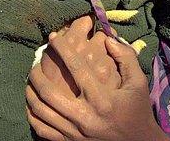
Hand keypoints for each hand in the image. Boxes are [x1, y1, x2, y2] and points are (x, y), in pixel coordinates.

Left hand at [26, 18, 167, 140]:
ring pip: (41, 111)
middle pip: (50, 92)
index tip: (53, 37)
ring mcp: (75, 132)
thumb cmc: (138, 110)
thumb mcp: (138, 82)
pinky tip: (32, 103)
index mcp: (102, 100)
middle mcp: (86, 117)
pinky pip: (42, 130)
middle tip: (35, 62)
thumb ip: (126, 58)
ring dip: (31, 92)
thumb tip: (108, 39)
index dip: (62, 49)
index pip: (76, 68)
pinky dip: (32, 115)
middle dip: (37, 74)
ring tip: (31, 80)